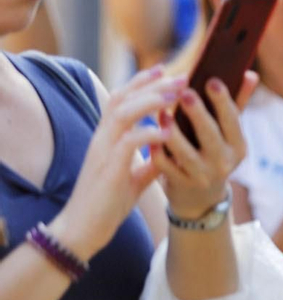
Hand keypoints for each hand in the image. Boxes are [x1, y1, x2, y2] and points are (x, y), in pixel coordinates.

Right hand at [52, 69, 184, 256]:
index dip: (142, 82)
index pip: (121, 99)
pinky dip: (149, 133)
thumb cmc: (107, 203)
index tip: (166, 70)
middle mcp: (102, 138)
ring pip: (123, 113)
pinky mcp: (108, 168)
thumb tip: (169, 149)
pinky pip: (128, 142)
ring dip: (151, 101)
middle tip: (181, 76)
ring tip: (176, 95)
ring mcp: (103, 151)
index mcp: (107, 137)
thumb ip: (150, 160)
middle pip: (123, 98)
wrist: (84, 229)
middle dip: (153, 84)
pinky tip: (169, 131)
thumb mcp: (135, 177)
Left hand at [155, 72, 257, 218]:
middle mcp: (223, 162)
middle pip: (211, 136)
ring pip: (187, 154)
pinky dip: (158, 153)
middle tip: (186, 93)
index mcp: (238, 146)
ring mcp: (202, 176)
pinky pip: (166, 168)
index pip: (233, 120)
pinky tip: (150, 137)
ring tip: (162, 113)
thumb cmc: (214, 153)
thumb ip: (238, 104)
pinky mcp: (181, 184)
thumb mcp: (229, 134)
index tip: (211, 80)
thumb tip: (250, 74)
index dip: (223, 101)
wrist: (200, 197)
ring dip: (174, 133)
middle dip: (199, 115)